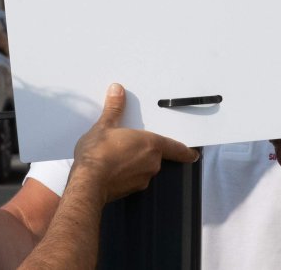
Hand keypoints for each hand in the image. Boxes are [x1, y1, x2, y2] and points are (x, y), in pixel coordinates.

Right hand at [71, 83, 198, 202]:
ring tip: (119, 154)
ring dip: (137, 162)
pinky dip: (128, 173)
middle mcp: (152, 163)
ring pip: (145, 167)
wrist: (87, 184)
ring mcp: (143, 179)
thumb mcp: (104, 126)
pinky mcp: (131, 190)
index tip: (193, 154)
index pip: (175, 148)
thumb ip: (114, 108)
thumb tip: (117, 89)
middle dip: (147, 150)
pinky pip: (135, 178)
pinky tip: (113, 167)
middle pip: (157, 155)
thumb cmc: (98, 154)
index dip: (185, 151)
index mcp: (150, 145)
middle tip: (134, 143)